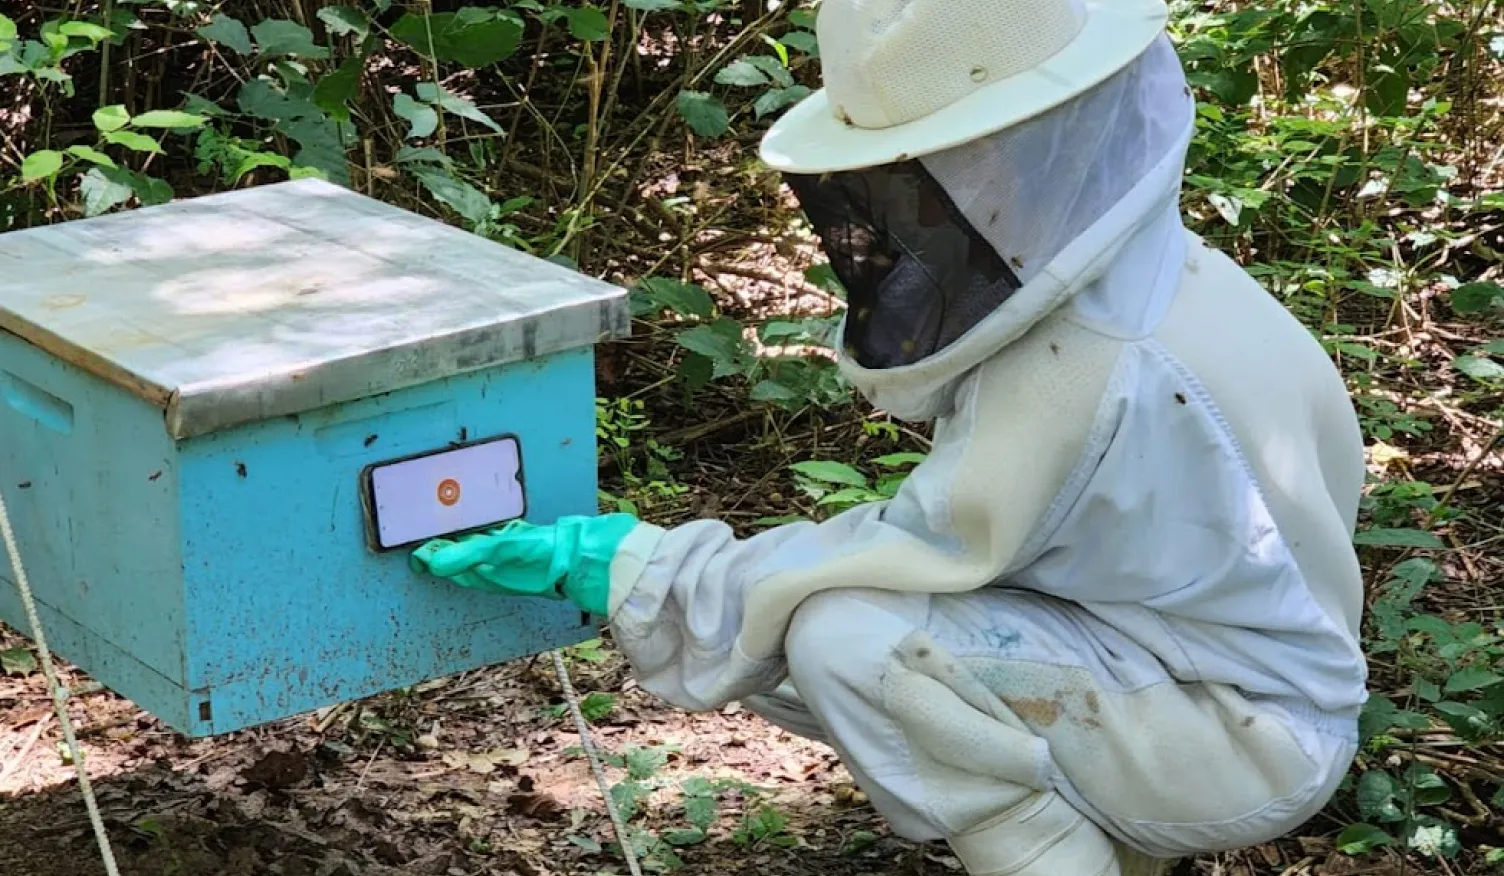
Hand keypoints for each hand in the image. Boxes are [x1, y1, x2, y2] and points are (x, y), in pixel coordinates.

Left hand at [409, 513, 639, 616]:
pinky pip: (497, 548)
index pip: (450, 564)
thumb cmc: (545, 558)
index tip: (416, 548)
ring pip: (478, 555)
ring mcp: (510, 563)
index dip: (432, 555)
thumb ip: (469, 552)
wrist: (582, 558)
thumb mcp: (501, 549)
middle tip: (429, 540)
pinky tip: (491, 533)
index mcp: (486, 571)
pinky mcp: (525, 554)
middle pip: (460, 561)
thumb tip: (434, 561)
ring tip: (451, 537)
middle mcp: (495, 569)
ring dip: (464, 547)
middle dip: (444, 552)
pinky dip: (486, 542)